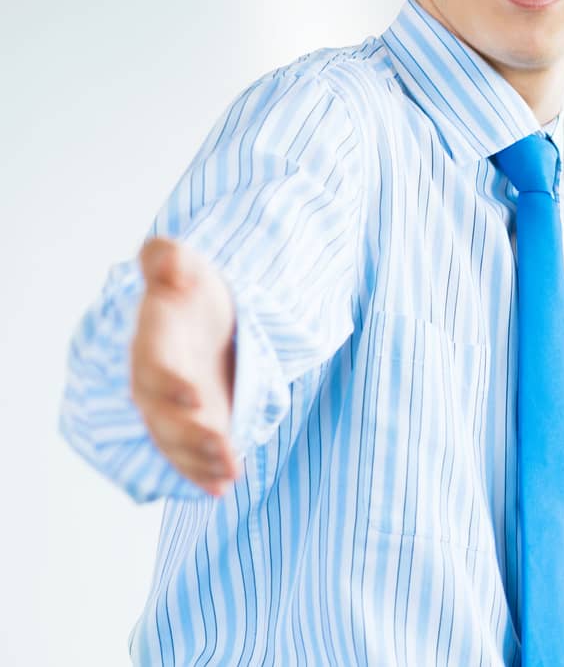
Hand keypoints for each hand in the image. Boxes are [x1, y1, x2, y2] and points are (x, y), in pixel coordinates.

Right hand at [128, 237, 240, 495]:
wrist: (201, 314)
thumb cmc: (190, 287)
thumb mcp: (183, 263)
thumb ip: (168, 259)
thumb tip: (167, 261)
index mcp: (152, 344)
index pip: (154, 366)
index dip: (171, 382)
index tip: (195, 394)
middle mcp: (156, 383)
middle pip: (164, 416)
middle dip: (189, 433)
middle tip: (218, 442)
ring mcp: (173, 409)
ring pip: (178, 442)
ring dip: (201, 459)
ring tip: (230, 472)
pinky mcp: (193, 424)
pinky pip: (190, 455)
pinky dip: (203, 472)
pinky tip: (223, 486)